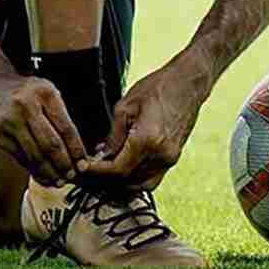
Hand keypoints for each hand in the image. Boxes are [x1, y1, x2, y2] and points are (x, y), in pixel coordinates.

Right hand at [0, 71, 87, 185]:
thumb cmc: (22, 91)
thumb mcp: (44, 92)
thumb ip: (58, 116)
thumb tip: (76, 150)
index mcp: (45, 92)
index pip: (66, 128)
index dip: (76, 150)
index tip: (83, 165)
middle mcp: (27, 105)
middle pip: (51, 144)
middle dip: (64, 165)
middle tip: (72, 176)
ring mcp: (10, 120)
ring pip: (35, 154)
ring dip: (49, 172)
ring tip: (58, 181)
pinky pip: (20, 157)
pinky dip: (33, 170)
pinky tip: (41, 175)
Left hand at [81, 58, 209, 189]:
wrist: (187, 83)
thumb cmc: (156, 88)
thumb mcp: (125, 106)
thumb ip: (114, 136)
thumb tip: (102, 156)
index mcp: (148, 140)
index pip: (117, 169)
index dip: (97, 172)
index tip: (81, 168)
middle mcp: (161, 155)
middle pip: (127, 182)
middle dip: (104, 180)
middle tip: (87, 173)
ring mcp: (170, 159)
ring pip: (140, 185)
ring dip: (119, 183)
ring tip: (102, 173)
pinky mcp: (173, 158)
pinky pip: (151, 179)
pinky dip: (134, 179)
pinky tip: (121, 170)